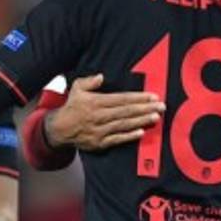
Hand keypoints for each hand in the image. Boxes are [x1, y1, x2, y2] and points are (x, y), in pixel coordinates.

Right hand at [46, 74, 164, 150]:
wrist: (59, 129)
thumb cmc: (72, 107)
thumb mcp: (76, 88)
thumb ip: (89, 82)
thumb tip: (101, 77)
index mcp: (95, 102)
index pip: (121, 99)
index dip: (138, 98)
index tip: (152, 96)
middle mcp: (99, 116)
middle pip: (126, 112)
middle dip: (145, 108)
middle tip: (161, 106)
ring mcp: (100, 130)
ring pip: (124, 125)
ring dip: (141, 121)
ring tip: (156, 117)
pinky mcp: (100, 143)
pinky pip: (117, 139)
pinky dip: (129, 136)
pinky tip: (141, 132)